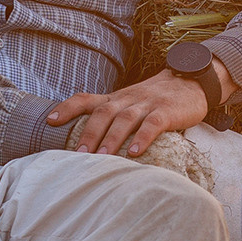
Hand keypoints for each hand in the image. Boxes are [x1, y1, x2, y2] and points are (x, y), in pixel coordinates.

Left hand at [46, 65, 229, 157]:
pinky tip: (135, 153)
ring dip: (111, 139)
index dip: (68, 108)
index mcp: (115, 99)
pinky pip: (152, 124)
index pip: (86, 99)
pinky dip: (142, 137)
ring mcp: (147, 104)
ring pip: (124, 119)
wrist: (191, 82)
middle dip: (88, 133)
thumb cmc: (156, 100)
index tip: (50, 120)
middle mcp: (127, 99)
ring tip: (100, 158)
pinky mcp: (166, 111)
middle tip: (77, 155)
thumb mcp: (130, 103)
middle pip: (103, 113)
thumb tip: (87, 145)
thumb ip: (112, 118)